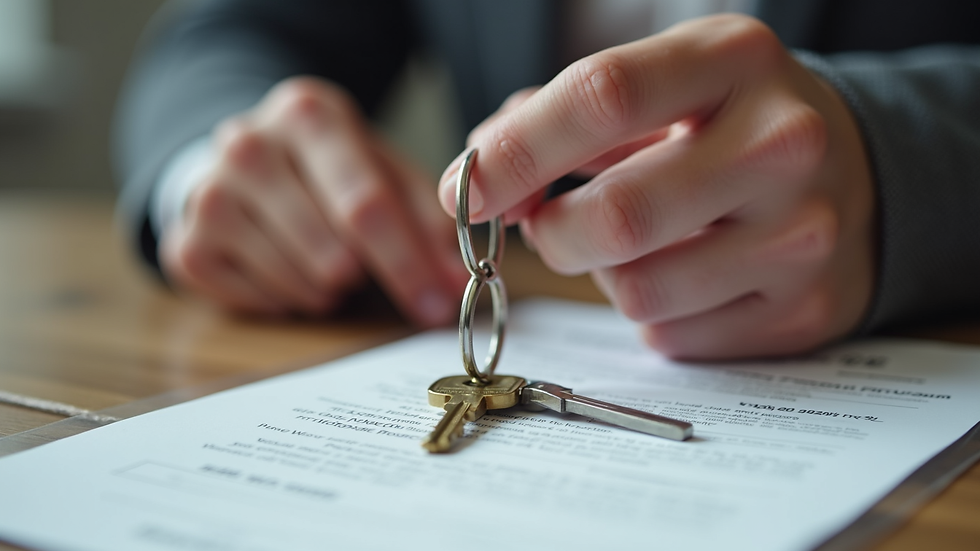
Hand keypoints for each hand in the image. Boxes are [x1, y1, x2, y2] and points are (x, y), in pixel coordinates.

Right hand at [160, 77, 465, 324]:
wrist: (246, 160)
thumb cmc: (329, 169)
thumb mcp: (384, 171)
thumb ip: (428, 223)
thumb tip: (461, 282)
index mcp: (308, 113)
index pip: (366, 203)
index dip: (408, 263)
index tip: (438, 303)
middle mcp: (246, 144)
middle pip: (332, 250)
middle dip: (371, 280)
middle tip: (373, 273)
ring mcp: (207, 194)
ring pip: (297, 281)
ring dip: (328, 289)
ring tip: (327, 261)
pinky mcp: (185, 245)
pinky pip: (257, 303)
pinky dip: (288, 300)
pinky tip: (289, 270)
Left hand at [439, 15, 874, 358]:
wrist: (851, 177)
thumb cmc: (726, 126)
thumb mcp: (661, 86)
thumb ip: (559, 118)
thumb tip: (477, 180)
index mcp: (735, 60)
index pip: (603, 97)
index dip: (516, 151)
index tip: (466, 189)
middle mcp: (782, 144)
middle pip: (617, 215)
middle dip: (553, 234)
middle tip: (548, 226)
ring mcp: (802, 234)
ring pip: (638, 290)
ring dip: (606, 276)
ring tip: (641, 243)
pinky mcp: (806, 309)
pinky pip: (674, 333)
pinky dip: (654, 311)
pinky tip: (690, 273)